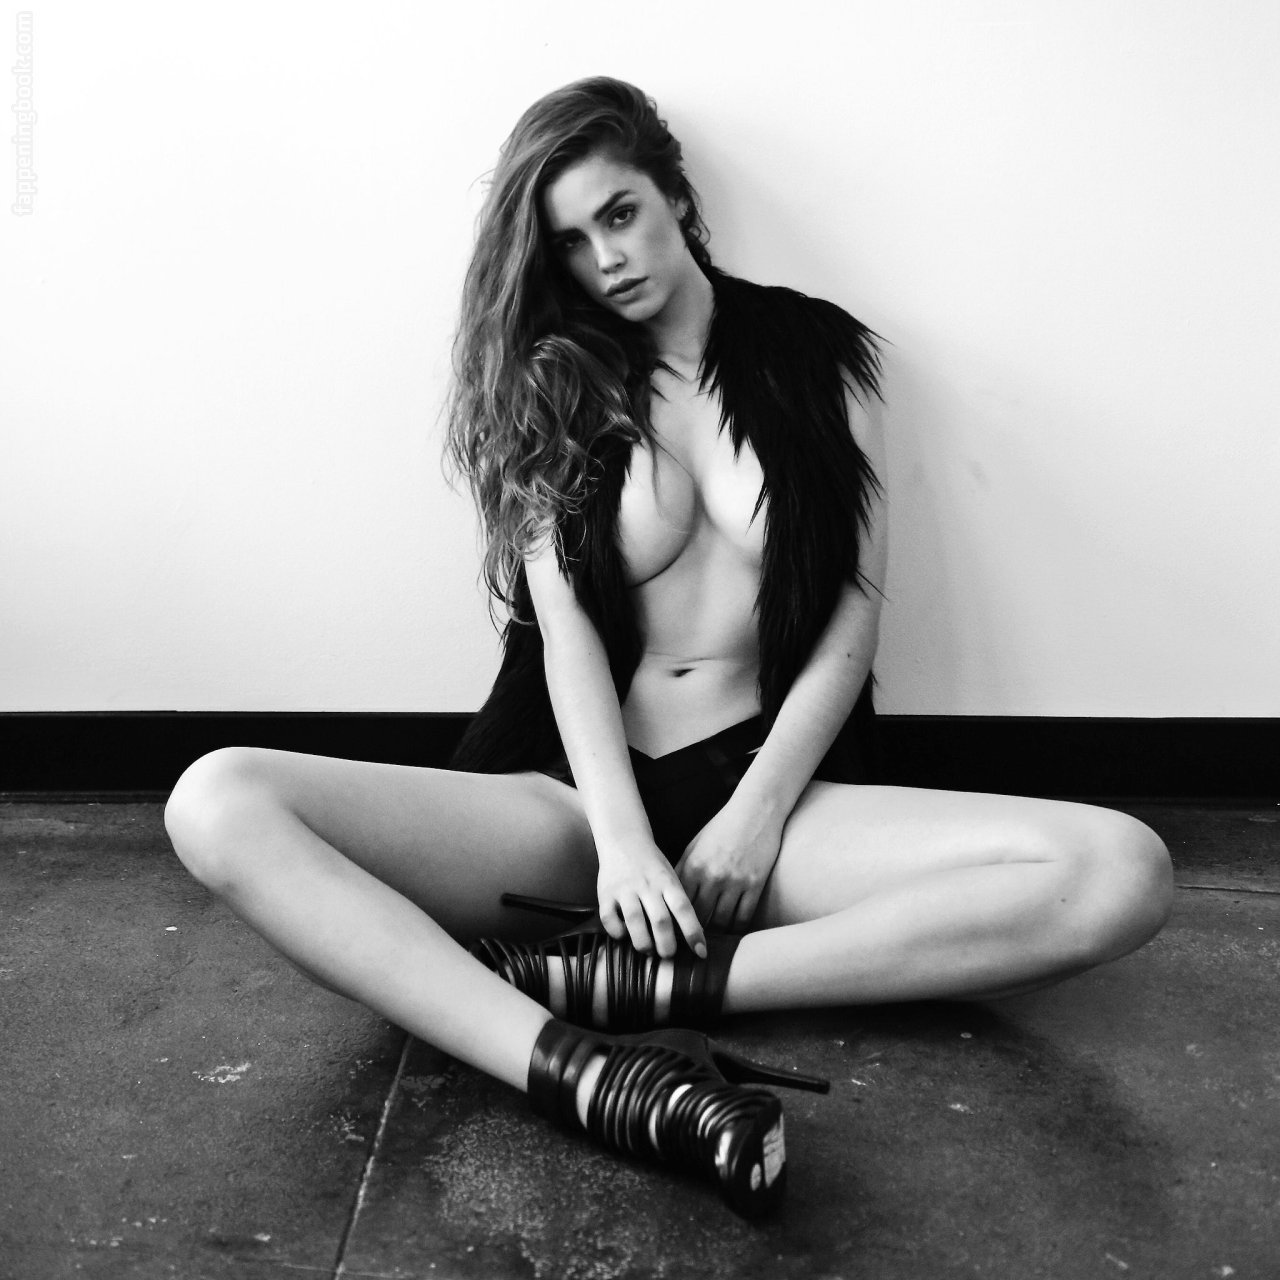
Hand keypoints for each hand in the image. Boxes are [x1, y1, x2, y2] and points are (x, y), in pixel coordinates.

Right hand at [596, 833, 706, 959]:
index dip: (693, 932)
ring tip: (648, 950)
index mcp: (667, 881)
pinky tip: (625, 934)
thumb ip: (678, 902)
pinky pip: (609, 920)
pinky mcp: (605, 894)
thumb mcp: (671, 877)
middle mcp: (647, 885)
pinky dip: (618, 933)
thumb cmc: (653, 866)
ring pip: (634, 923)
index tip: (701, 952)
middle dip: (666, 945)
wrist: (624, 839)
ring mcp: (625, 889)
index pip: (684, 908)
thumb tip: (694, 937)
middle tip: (668, 955)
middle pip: (660, 921)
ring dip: (643, 944)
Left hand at [674, 794, 785, 931]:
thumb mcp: (695, 846)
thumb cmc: (722, 828)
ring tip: (711, 944)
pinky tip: (733, 934)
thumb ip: (682, 871)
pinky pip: (744, 917)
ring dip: (716, 935)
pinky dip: (737, 929)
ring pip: (721, 922)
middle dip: (692, 934)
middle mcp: (711, 877)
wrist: (755, 811)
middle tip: (690, 947)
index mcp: (692, 866)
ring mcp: (734, 881)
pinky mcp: (755, 884)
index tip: (672, 935)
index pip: (677, 904)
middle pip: (697, 918)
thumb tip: (669, 896)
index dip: (674, 923)